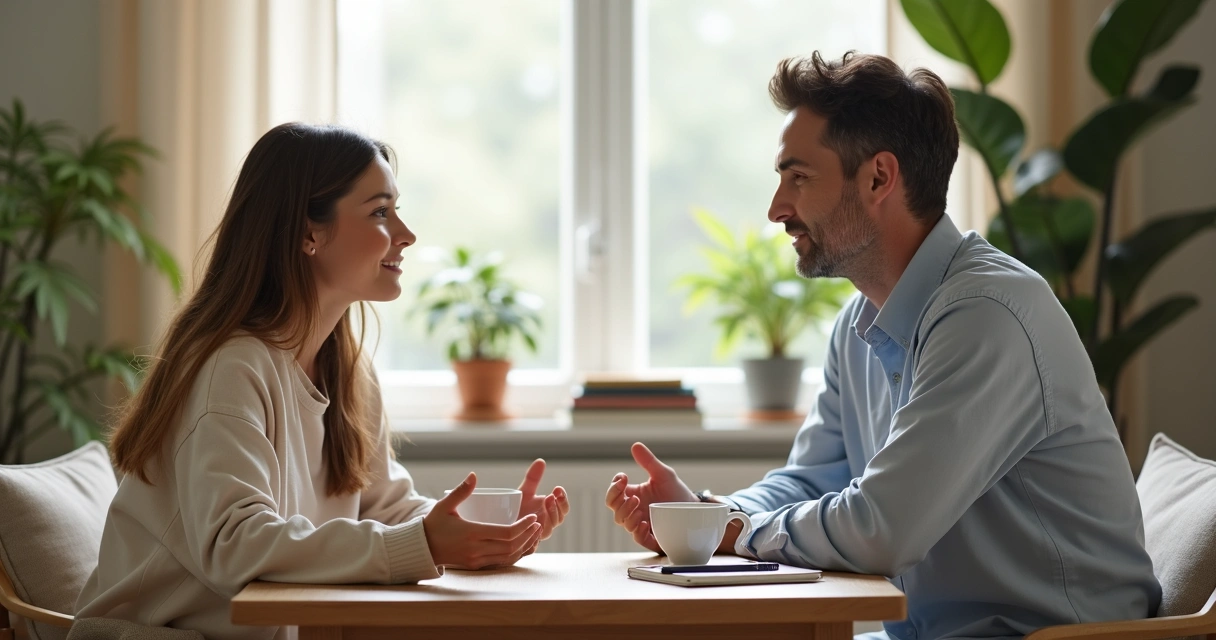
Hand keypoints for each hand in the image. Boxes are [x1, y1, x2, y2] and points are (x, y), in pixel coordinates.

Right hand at [424, 472, 541, 568]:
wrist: (422, 548)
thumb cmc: (434, 524)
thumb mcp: (445, 505)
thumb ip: (460, 491)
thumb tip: (473, 475)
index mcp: (471, 533)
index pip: (505, 533)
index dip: (523, 526)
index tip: (533, 517)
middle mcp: (476, 549)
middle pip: (511, 546)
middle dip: (528, 536)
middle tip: (538, 523)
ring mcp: (477, 560)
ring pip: (508, 557)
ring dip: (524, 546)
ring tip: (534, 533)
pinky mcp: (476, 566)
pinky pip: (501, 562)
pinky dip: (515, 554)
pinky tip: (522, 545)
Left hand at [516, 459, 570, 545]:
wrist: (498, 525)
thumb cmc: (515, 508)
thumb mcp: (525, 491)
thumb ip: (533, 478)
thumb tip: (541, 461)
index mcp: (550, 513)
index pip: (563, 508)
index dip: (563, 499)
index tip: (557, 488)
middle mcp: (546, 525)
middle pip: (559, 519)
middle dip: (557, 506)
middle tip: (551, 495)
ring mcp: (536, 535)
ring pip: (548, 530)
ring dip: (548, 517)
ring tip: (544, 504)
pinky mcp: (526, 545)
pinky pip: (534, 543)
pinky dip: (535, 534)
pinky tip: (534, 525)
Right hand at [604, 442, 697, 553]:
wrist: (696, 509)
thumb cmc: (677, 492)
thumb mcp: (664, 474)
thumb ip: (649, 462)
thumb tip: (635, 445)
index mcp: (633, 494)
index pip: (614, 493)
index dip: (614, 486)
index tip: (623, 478)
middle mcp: (635, 510)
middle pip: (614, 509)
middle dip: (619, 502)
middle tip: (633, 496)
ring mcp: (642, 524)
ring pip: (623, 523)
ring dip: (627, 515)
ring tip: (639, 509)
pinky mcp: (652, 537)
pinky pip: (638, 539)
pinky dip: (638, 532)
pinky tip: (645, 524)